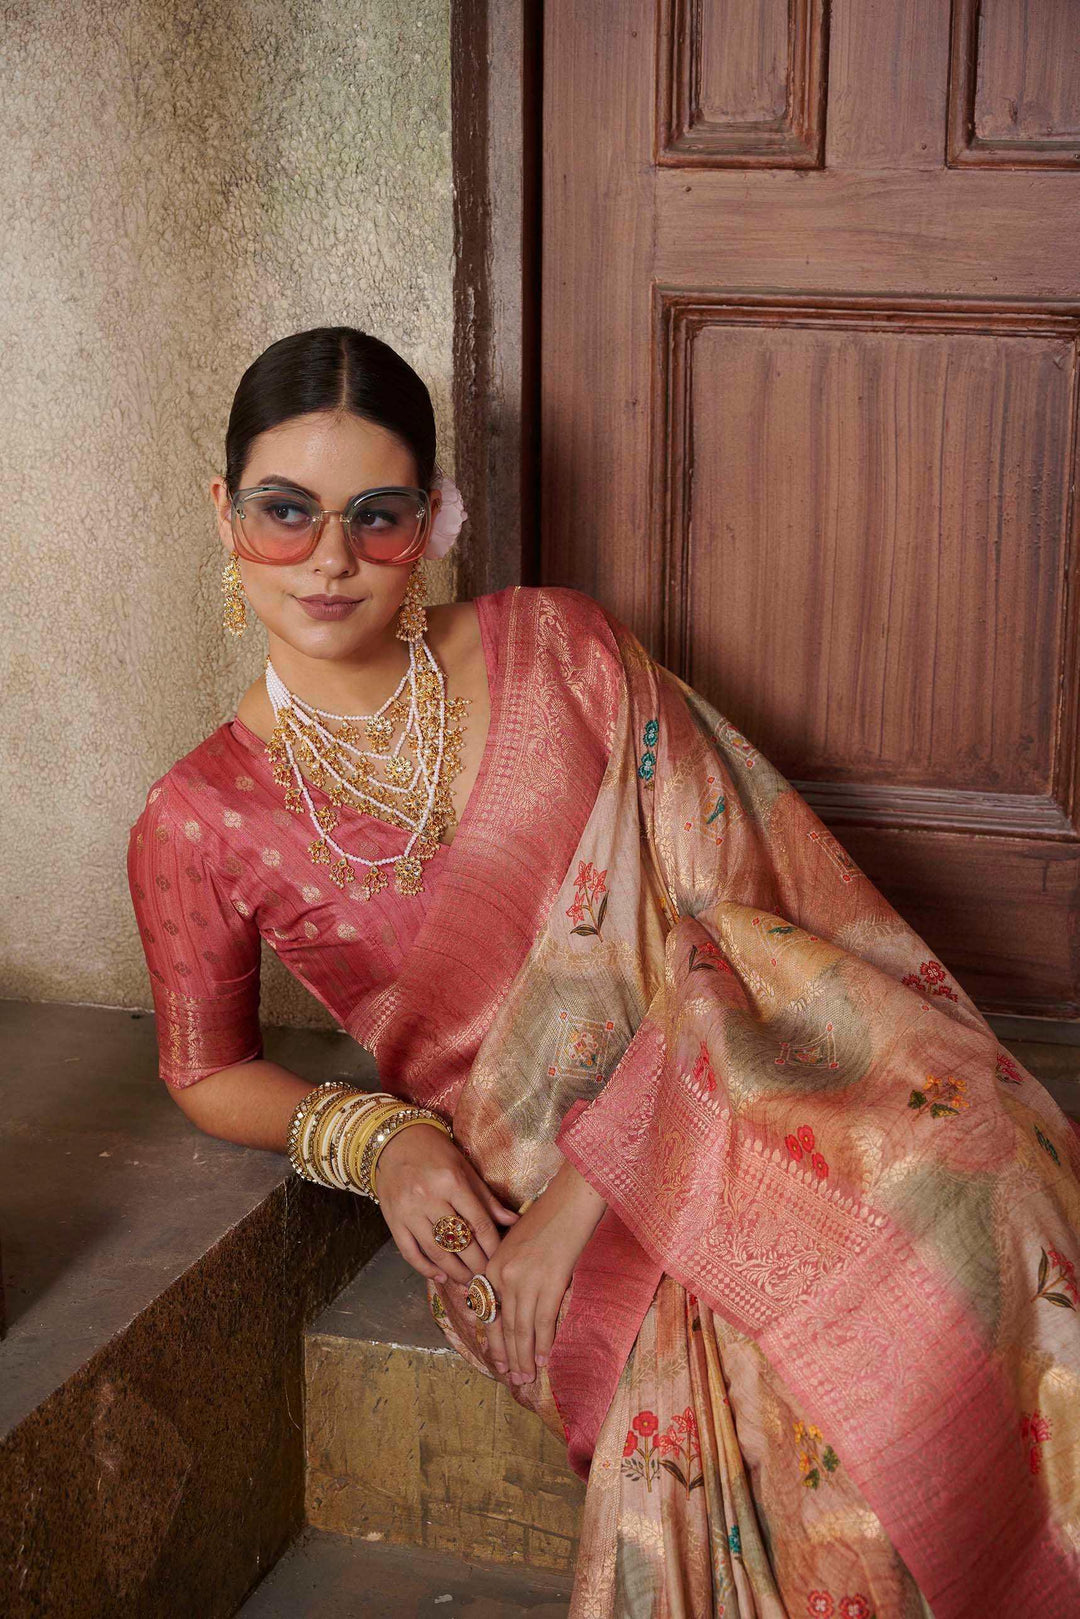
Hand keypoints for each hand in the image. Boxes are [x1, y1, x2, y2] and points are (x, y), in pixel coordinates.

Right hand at [374, 1122, 518, 1284]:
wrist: (395, 1141)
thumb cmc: (435, 1152)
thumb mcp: (464, 1168)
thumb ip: (487, 1198)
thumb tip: (513, 1221)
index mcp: (451, 1182)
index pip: (478, 1223)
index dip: (492, 1246)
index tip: (500, 1260)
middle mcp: (429, 1197)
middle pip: (458, 1241)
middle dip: (476, 1264)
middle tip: (487, 1277)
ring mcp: (408, 1211)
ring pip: (436, 1251)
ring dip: (454, 1271)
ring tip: (468, 1281)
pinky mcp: (392, 1220)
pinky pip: (410, 1252)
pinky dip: (425, 1268)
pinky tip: (440, 1276)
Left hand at [483, 1160, 605, 1385]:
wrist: (571, 1199)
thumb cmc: (547, 1217)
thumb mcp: (516, 1243)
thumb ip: (508, 1272)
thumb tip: (509, 1304)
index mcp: (493, 1264)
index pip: (489, 1312)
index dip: (494, 1340)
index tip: (498, 1362)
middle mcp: (503, 1274)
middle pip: (504, 1324)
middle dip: (509, 1355)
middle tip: (513, 1379)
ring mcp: (526, 1279)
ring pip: (522, 1328)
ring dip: (525, 1356)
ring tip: (527, 1377)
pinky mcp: (550, 1281)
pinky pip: (544, 1319)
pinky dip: (544, 1342)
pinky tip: (544, 1358)